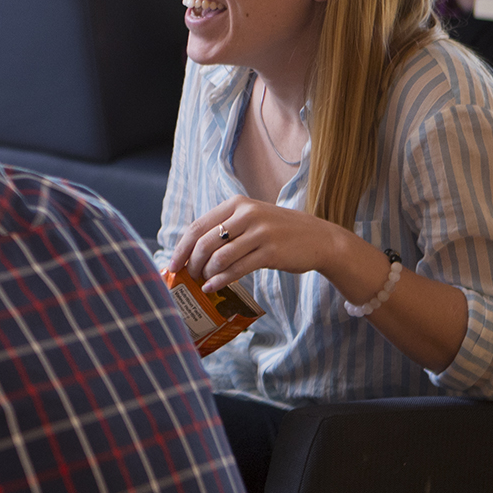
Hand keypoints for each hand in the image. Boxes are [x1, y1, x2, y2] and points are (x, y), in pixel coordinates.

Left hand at [167, 195, 344, 293]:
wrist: (320, 238)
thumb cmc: (280, 232)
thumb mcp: (252, 219)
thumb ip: (225, 228)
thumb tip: (191, 251)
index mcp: (237, 204)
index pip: (197, 226)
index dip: (181, 248)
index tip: (172, 264)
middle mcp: (247, 215)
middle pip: (204, 243)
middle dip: (192, 263)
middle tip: (189, 277)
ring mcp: (260, 233)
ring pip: (219, 257)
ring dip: (206, 273)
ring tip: (203, 282)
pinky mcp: (270, 252)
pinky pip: (237, 269)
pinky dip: (220, 281)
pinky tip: (213, 287)